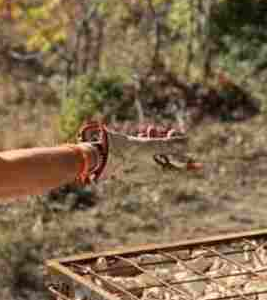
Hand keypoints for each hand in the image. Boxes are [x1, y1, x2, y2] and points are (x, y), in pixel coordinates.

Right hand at [84, 123, 198, 179]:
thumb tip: (188, 141)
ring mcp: (138, 163)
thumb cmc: (124, 152)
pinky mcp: (128, 156)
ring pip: (153, 151)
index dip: (188, 163)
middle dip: (169, 143)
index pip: (177, 167)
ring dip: (155, 139)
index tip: (200, 163)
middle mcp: (147, 168)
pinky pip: (142, 150)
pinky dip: (145, 141)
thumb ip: (169, 144)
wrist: (99, 154)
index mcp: (154, 170)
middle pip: (166, 156)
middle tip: (170, 131)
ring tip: (151, 129)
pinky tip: (143, 133)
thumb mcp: (149, 146)